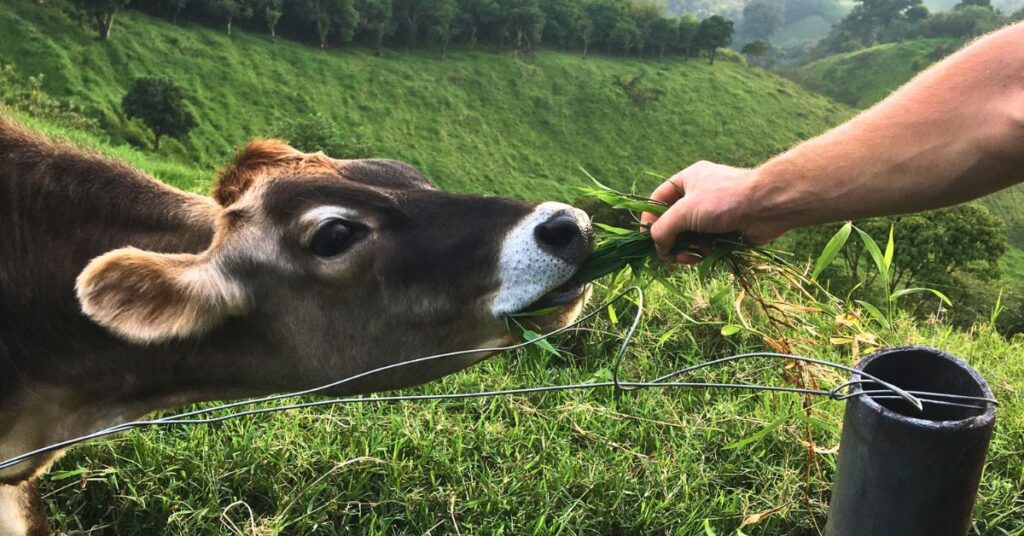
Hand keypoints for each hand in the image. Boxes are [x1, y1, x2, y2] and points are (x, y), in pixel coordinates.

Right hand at [641, 161, 785, 263]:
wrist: (767, 206)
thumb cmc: (723, 200)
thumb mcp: (684, 211)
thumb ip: (663, 229)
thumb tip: (657, 246)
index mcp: (687, 181)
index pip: (658, 199)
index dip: (649, 218)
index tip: (646, 238)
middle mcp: (698, 196)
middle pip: (673, 222)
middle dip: (670, 239)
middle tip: (669, 254)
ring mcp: (712, 214)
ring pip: (688, 237)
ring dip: (686, 249)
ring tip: (692, 255)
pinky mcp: (725, 231)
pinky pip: (705, 245)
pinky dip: (702, 252)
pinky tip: (705, 255)